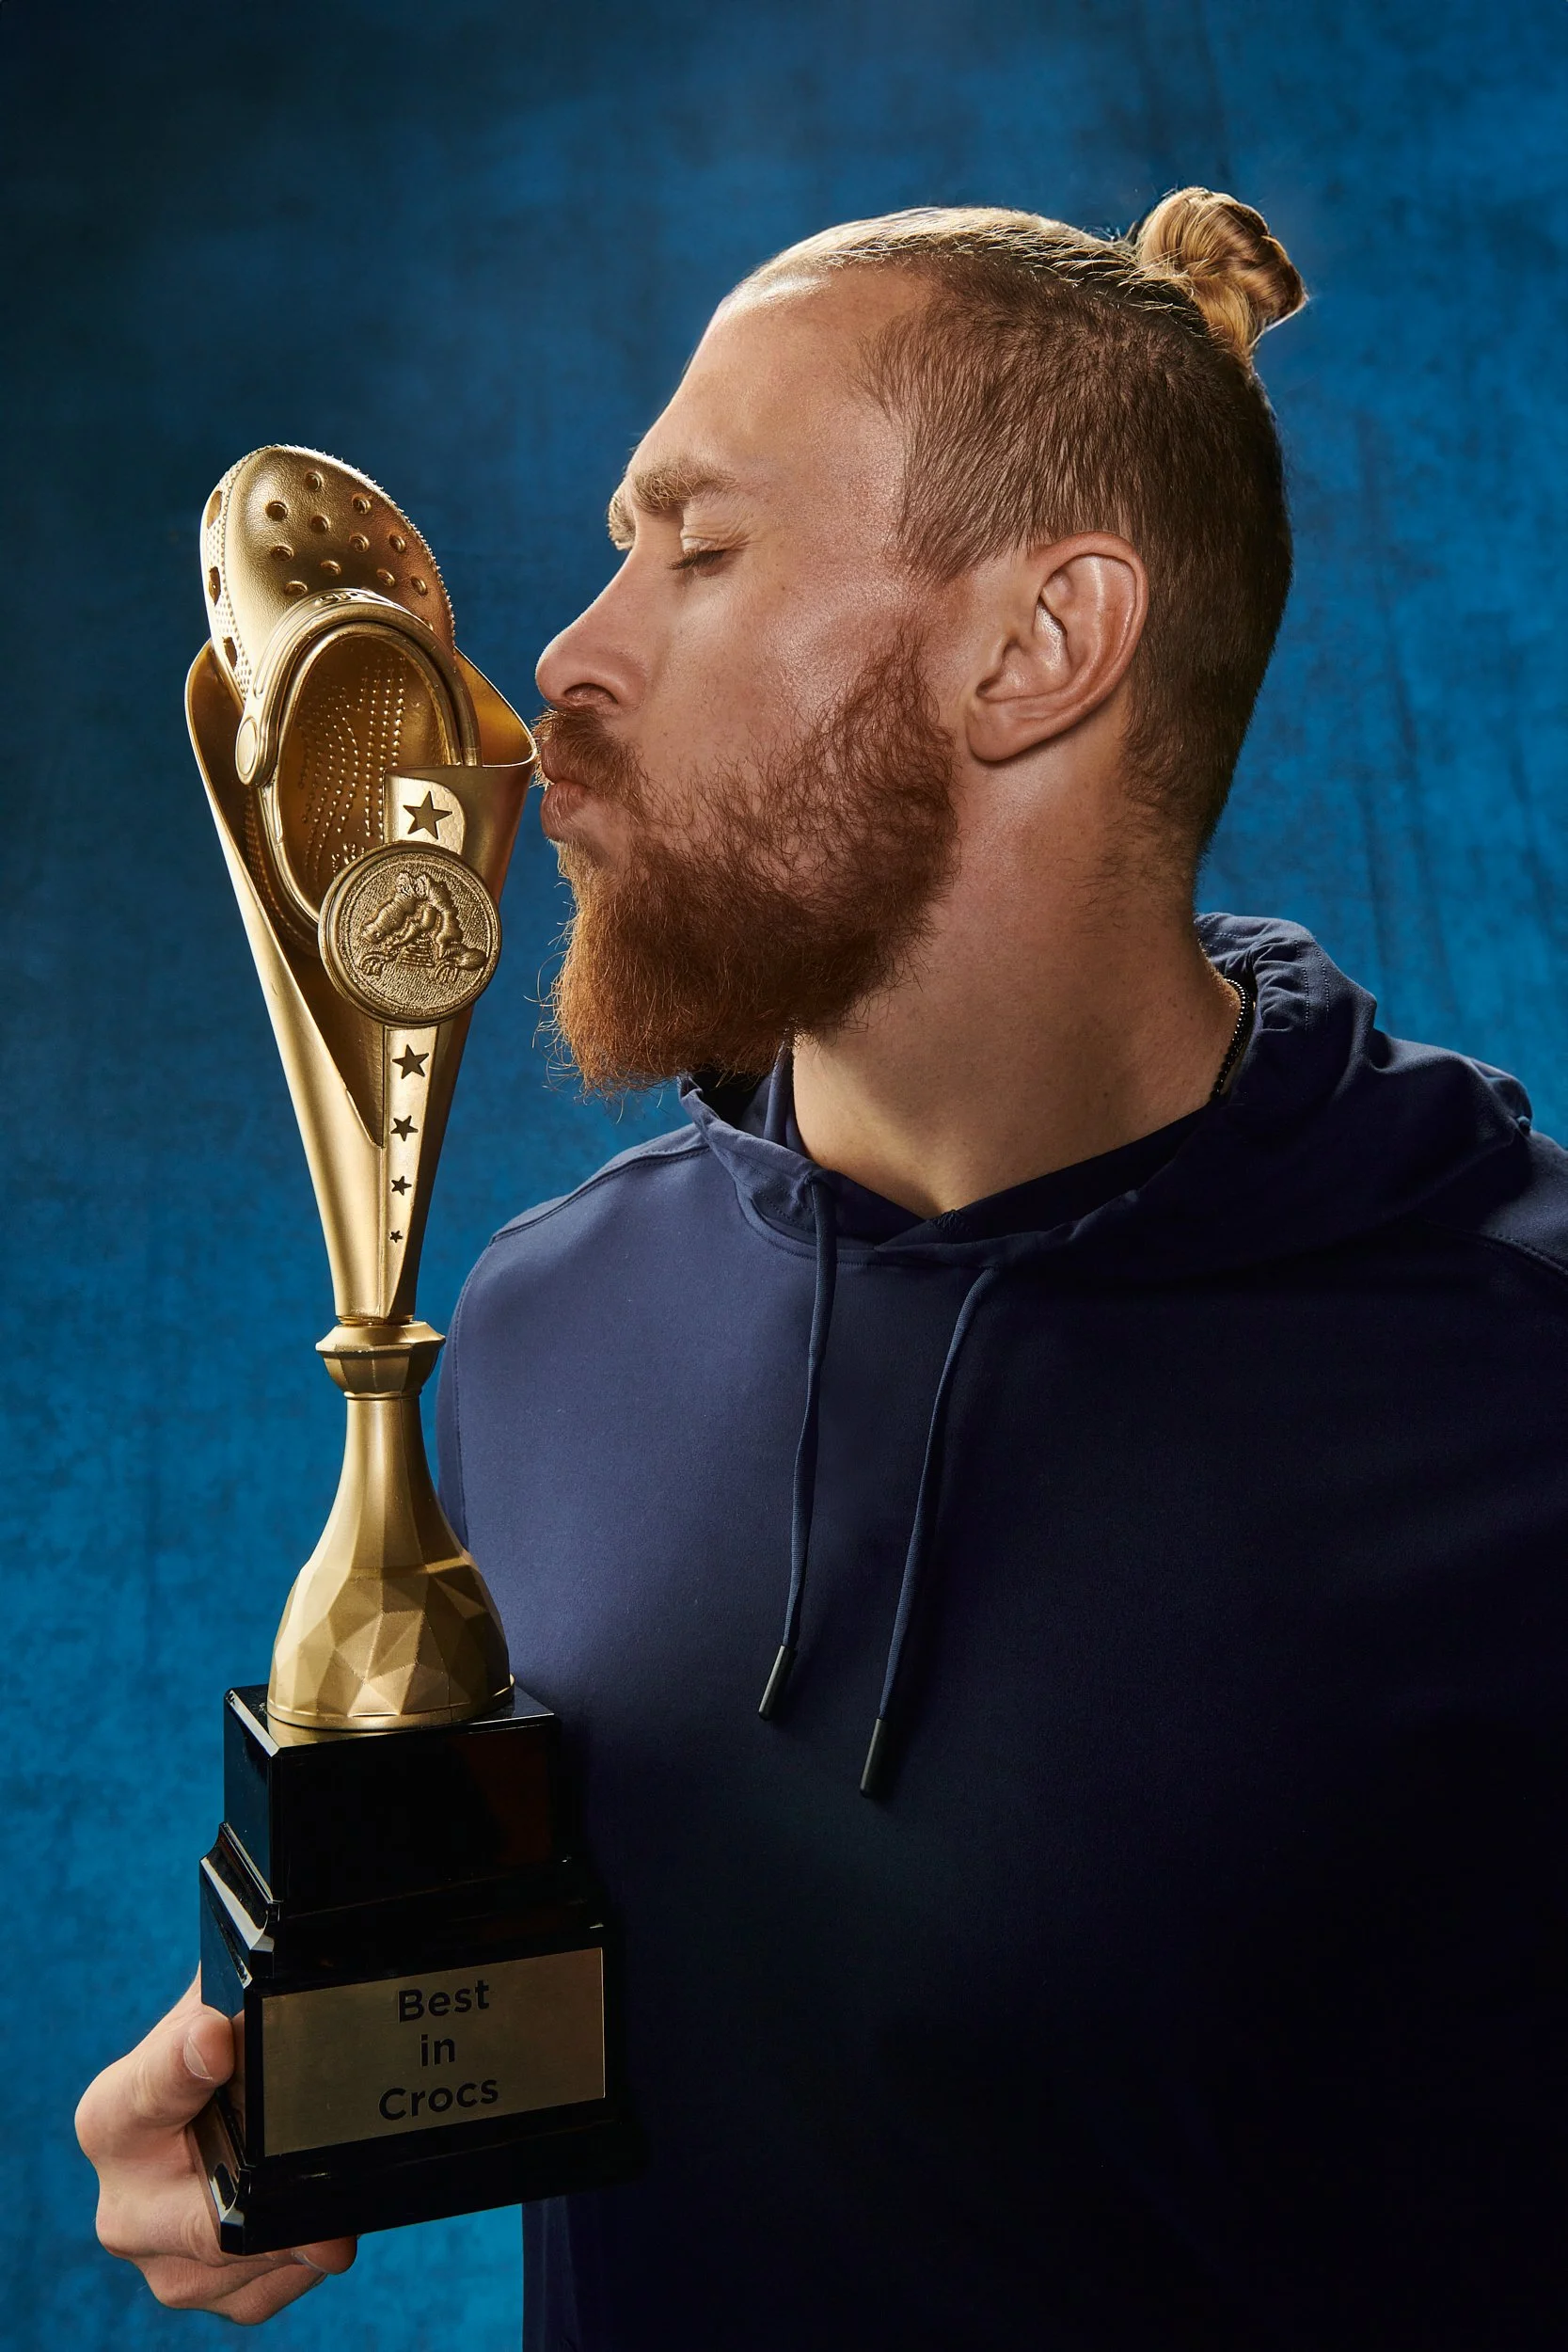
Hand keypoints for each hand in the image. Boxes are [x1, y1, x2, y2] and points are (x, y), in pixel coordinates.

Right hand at [76, 1972, 356, 2321]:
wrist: (220, 2104)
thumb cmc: (222, 2046)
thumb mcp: (227, 2007)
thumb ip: (241, 2002)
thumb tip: (262, 2008)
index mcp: (113, 2115)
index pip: (150, 2090)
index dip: (185, 2064)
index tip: (216, 2041)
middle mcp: (122, 2199)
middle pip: (201, 2222)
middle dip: (270, 2210)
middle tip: (332, 2221)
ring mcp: (155, 2257)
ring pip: (239, 2264)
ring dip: (297, 2234)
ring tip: (334, 2197)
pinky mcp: (197, 2291)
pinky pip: (259, 2292)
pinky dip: (300, 2263)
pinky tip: (317, 2223)